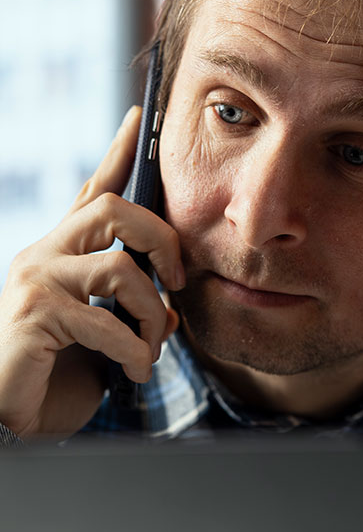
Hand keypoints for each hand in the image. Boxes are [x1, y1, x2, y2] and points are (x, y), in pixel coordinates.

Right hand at [0, 107, 182, 437]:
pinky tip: (134, 371)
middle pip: (112, 208)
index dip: (118, 153)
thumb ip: (133, 312)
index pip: (92, 191)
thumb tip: (171, 309)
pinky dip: (135, 351)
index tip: (140, 117)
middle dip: (161, 239)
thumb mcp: (104, 335)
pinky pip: (107, 322)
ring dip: (153, 313)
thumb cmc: (53, 371)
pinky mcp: (34, 314)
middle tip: (176, 280)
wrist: (4, 414)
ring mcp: (35, 280)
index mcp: (61, 251)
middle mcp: (44, 254)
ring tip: (153, 347)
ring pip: (120, 268)